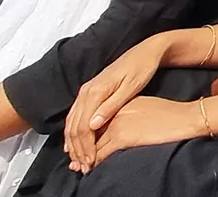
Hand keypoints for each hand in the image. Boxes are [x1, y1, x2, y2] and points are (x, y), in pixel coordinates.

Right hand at [65, 36, 169, 169]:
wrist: (146, 51)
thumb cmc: (142, 68)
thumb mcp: (131, 88)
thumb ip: (111, 107)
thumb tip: (92, 125)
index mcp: (96, 90)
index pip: (82, 126)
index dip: (85, 146)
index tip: (90, 161)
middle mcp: (86, 90)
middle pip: (74, 125)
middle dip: (77, 148)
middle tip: (84, 166)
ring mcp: (86, 90)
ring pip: (72, 121)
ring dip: (73, 142)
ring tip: (80, 159)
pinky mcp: (90, 91)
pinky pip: (76, 115)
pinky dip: (74, 131)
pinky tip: (77, 142)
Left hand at [84, 97, 206, 167]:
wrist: (182, 117)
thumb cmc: (168, 114)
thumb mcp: (142, 106)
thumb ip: (125, 113)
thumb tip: (115, 125)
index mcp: (117, 103)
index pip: (92, 120)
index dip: (82, 135)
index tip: (76, 146)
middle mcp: (113, 112)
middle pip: (87, 132)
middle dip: (78, 149)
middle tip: (74, 161)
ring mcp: (116, 124)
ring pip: (90, 144)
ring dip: (83, 158)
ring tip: (80, 167)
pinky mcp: (122, 136)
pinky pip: (100, 153)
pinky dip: (93, 162)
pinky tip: (91, 168)